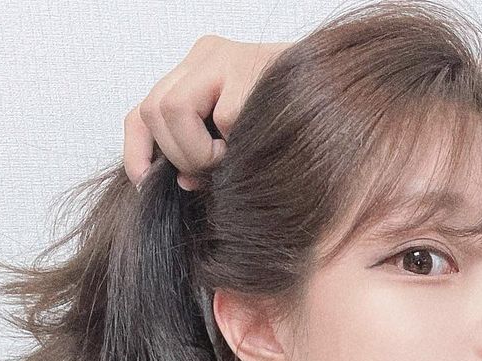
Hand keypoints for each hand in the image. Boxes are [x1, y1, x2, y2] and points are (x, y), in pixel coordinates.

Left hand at [123, 35, 291, 190]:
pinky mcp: (247, 65)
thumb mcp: (235, 147)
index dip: (138, 151)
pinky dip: (234, 145)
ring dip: (198, 151)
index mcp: (199, 73)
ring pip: (171, 110)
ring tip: (232, 159)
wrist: (343, 104)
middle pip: (153, 111)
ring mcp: (225, 57)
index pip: (144, 109)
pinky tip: (257, 146)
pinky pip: (221, 118)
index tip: (145, 183)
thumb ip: (203, 158)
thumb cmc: (292, 136)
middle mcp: (206, 56)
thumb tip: (181, 182)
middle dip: (177, 155)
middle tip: (210, 173)